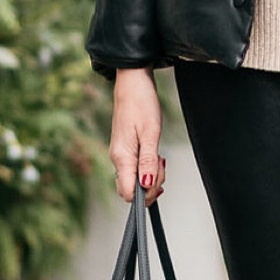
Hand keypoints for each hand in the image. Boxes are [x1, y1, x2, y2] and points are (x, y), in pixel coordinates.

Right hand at [109, 68, 165, 205]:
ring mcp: (120, 154)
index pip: (127, 193)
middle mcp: (117, 158)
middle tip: (162, 166)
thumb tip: (146, 184)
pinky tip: (155, 156)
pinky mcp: (125, 149)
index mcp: (121, 157)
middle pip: (131, 189)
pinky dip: (147, 167)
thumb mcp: (150, 133)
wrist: (132, 83)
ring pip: (134, 179)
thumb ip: (148, 161)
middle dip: (150, 185)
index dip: (145, 195)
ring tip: (160, 158)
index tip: (159, 182)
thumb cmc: (141, 103)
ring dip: (150, 175)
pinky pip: (135, 168)